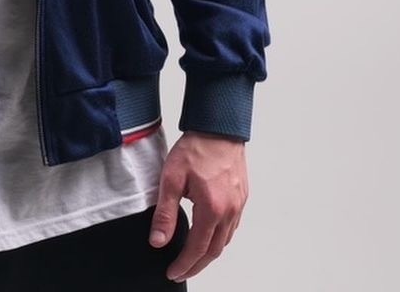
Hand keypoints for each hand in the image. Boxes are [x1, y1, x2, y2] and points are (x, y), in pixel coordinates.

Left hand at [148, 130, 248, 282]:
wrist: (217, 128)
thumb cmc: (196, 149)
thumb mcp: (171, 179)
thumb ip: (165, 212)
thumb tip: (158, 240)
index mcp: (212, 209)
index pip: (197, 248)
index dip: (184, 264)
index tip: (173, 272)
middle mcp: (229, 211)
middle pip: (214, 251)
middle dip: (197, 265)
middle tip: (181, 271)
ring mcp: (238, 205)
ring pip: (225, 241)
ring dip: (209, 253)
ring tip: (193, 258)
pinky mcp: (241, 197)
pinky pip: (232, 227)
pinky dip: (220, 238)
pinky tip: (209, 235)